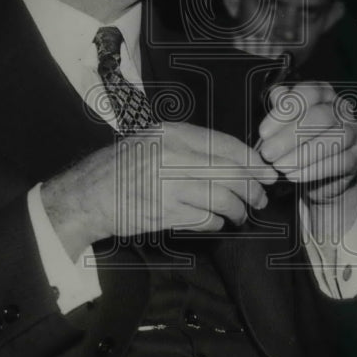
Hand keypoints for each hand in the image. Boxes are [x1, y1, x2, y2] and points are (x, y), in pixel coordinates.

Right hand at [41, 122, 277, 260]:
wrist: (89, 195)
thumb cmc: (124, 166)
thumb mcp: (155, 141)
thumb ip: (192, 147)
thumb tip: (238, 161)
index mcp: (172, 133)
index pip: (226, 145)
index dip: (252, 161)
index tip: (267, 172)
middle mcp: (172, 156)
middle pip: (231, 173)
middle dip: (252, 189)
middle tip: (259, 198)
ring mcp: (169, 186)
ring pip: (223, 199)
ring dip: (238, 210)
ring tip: (240, 214)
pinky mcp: (165, 214)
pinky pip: (206, 220)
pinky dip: (217, 223)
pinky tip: (216, 221)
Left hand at [257, 82, 356, 206]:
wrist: (321, 173)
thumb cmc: (300, 141)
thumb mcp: (287, 123)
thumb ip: (282, 109)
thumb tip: (276, 95)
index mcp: (324, 94)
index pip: (308, 93)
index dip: (285, 111)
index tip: (263, 132)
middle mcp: (342, 109)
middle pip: (321, 116)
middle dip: (289, 136)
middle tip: (268, 153)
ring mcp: (354, 132)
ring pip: (334, 139)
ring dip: (303, 154)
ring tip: (279, 166)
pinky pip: (341, 162)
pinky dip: (315, 170)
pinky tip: (295, 175)